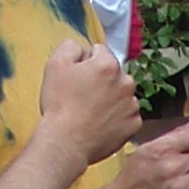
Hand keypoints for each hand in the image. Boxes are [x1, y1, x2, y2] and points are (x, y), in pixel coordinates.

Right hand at [39, 36, 140, 168]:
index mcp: (108, 64)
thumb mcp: (55, 64)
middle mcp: (126, 82)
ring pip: (121, 94)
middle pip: (113, 73)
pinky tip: (100, 124)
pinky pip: (126, 115)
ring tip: (90, 112)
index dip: (85, 62)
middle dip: (101, 80)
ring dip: (109, 99)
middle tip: (82, 96)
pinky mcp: (134, 125)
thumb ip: (70, 47)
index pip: (99, 52)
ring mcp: (132, 105)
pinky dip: (116, 118)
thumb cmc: (60, 104)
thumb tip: (81, 48)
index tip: (76, 77)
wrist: (66, 142)